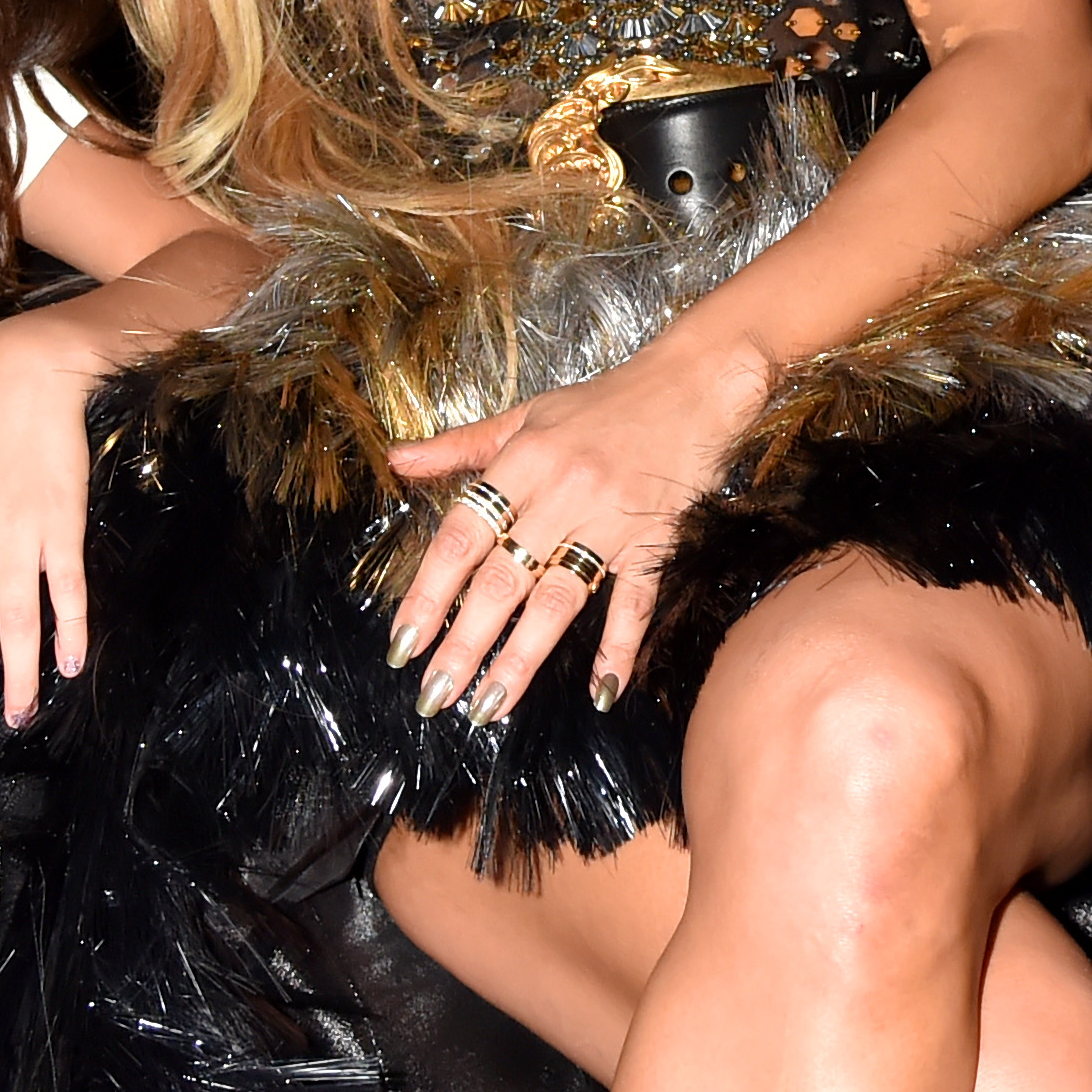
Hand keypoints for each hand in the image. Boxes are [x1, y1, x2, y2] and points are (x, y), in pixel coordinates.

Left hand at [383, 336, 776, 718]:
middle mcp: (563, 494)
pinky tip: (600, 691)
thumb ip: (459, 445)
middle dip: (464, 643)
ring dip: (521, 659)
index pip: (462, 535)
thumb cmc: (603, 403)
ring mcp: (611, 522)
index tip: (403, 641)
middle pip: (504, 579)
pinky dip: (619, 648)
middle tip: (432, 694)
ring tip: (488, 707)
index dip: (429, 592)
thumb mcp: (525, 414)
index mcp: (523, 460)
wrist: (695, 385)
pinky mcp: (655, 542)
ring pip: (559, 600)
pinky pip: (635, 602)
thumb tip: (395, 460)